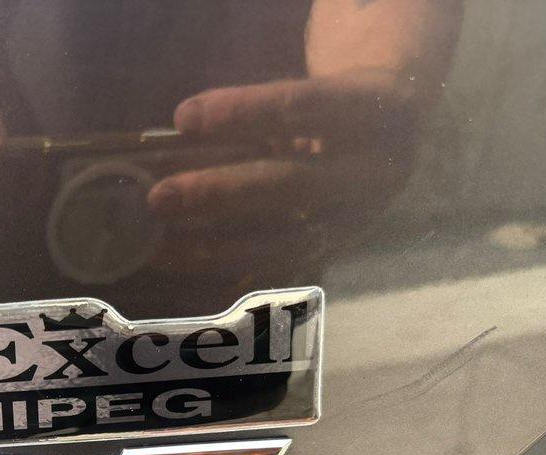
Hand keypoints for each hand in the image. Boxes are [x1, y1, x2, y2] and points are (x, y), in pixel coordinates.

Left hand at [146, 71, 430, 284]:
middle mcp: (374, 172)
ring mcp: (357, 222)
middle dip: (220, 193)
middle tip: (158, 197)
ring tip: (155, 245)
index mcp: (375, 109)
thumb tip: (174, 135)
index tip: (184, 117)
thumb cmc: (326, 107)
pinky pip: (275, 269)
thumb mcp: (312, 93)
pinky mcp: (334, 255)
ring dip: (213, 247)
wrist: (391, 137)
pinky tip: (178, 265)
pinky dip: (225, 270)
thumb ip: (256, 114)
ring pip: (284, 243)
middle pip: (294, 185)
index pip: (306, 106)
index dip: (245, 112)